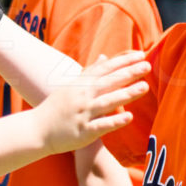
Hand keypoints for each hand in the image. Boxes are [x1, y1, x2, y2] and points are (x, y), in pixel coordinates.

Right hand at [32, 52, 149, 154]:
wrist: (37, 129)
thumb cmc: (57, 107)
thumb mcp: (71, 85)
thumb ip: (90, 72)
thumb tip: (104, 57)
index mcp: (81, 84)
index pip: (105, 68)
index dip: (123, 61)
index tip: (141, 55)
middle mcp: (82, 96)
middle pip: (109, 82)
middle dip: (129, 73)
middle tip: (147, 66)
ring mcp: (83, 113)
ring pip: (107, 101)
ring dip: (127, 94)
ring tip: (145, 87)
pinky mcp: (83, 131)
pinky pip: (101, 125)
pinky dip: (115, 121)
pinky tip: (130, 117)